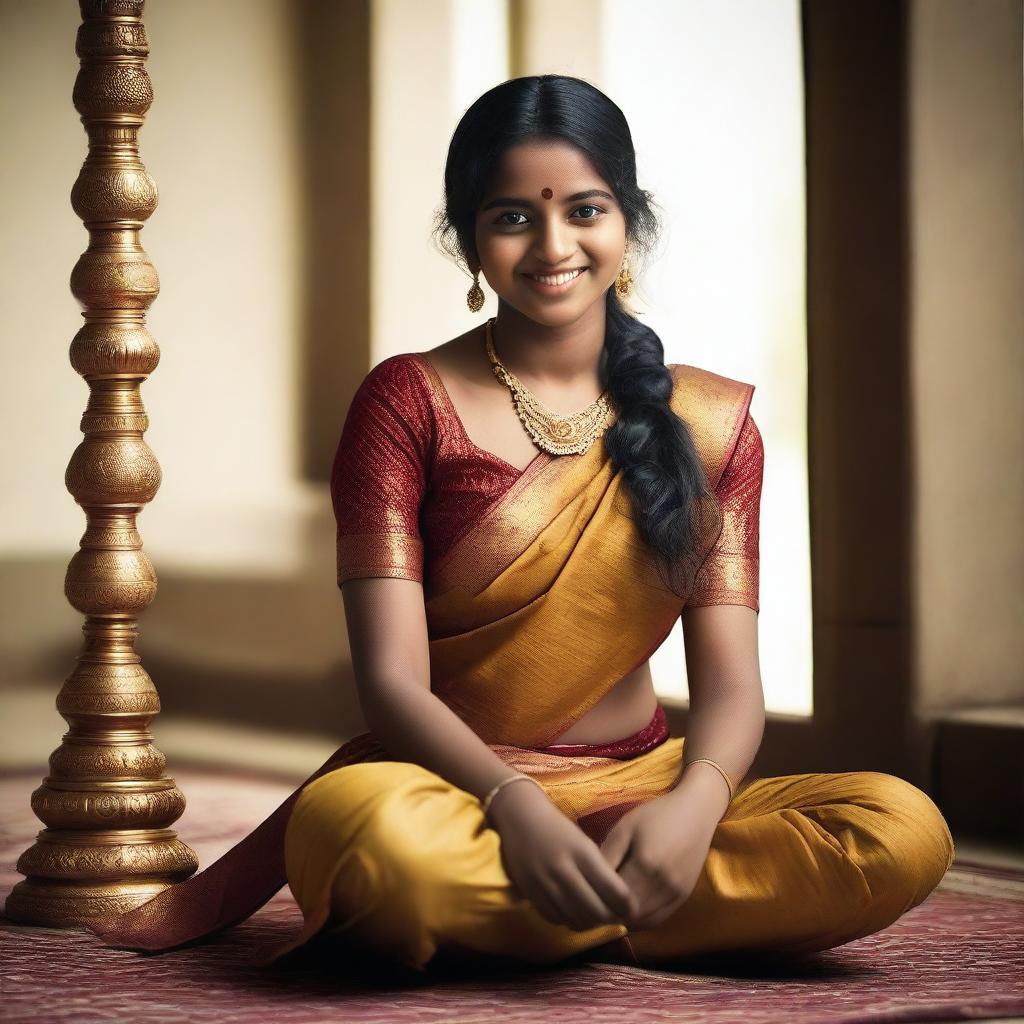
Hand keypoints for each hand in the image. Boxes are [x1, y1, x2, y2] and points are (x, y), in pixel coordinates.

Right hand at [487, 778, 637, 930]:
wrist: (520, 818)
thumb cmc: (558, 829)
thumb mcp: (584, 843)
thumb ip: (601, 871)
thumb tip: (622, 901)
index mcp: (583, 853)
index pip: (615, 891)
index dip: (628, 906)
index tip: (632, 909)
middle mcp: (565, 870)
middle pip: (598, 912)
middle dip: (611, 919)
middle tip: (616, 917)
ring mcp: (546, 884)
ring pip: (577, 920)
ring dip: (591, 923)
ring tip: (596, 916)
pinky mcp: (531, 894)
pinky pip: (557, 920)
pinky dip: (569, 921)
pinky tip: (574, 913)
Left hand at [599, 790, 717, 929]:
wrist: (696, 812)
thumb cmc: (656, 815)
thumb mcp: (625, 827)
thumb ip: (608, 855)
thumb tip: (590, 880)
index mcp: (646, 863)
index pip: (614, 896)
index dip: (597, 899)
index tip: (586, 893)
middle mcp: (664, 884)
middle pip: (628, 913)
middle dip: (609, 911)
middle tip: (594, 901)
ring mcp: (676, 893)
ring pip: (642, 920)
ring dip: (624, 917)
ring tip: (609, 904)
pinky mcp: (684, 897)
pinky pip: (658, 919)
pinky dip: (641, 918)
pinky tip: (629, 908)